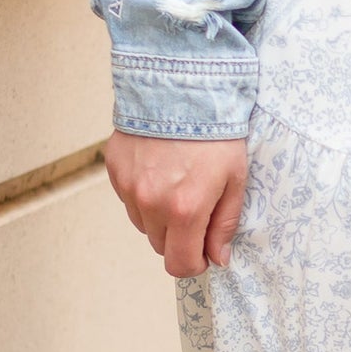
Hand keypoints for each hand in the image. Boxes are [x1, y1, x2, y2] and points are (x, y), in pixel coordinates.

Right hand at [103, 132, 248, 274]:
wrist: (181, 86)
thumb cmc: (216, 131)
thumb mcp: (235, 178)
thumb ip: (225, 223)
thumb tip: (217, 258)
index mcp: (185, 209)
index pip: (179, 264)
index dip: (193, 263)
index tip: (203, 251)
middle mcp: (151, 203)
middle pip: (160, 246)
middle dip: (179, 237)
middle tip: (196, 209)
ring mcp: (129, 186)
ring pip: (143, 223)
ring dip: (159, 215)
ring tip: (177, 182)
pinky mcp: (115, 170)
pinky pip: (129, 198)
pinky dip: (143, 192)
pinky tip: (160, 168)